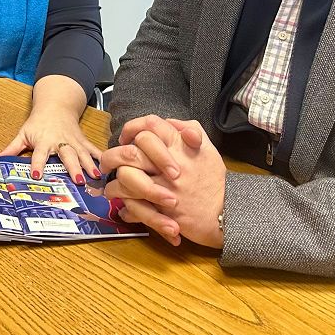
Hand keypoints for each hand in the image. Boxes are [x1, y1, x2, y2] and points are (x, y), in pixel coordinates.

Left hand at [0, 74, 100, 182]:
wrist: (56, 105)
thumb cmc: (38, 122)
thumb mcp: (23, 133)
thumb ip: (11, 148)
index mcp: (44, 141)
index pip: (39, 154)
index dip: (37, 164)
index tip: (37, 175)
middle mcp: (60, 141)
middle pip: (67, 155)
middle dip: (73, 167)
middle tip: (78, 180)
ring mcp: (74, 141)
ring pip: (83, 154)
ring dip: (90, 165)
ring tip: (96, 177)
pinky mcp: (83, 141)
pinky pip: (93, 150)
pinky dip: (101, 158)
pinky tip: (108, 167)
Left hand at [101, 115, 225, 247]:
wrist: (224, 213)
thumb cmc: (214, 180)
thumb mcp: (206, 148)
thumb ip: (188, 130)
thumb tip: (168, 121)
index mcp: (180, 145)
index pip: (150, 125)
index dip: (132, 128)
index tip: (126, 138)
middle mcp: (169, 164)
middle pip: (130, 152)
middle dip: (112, 156)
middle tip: (109, 163)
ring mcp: (163, 187)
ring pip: (126, 178)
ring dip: (114, 184)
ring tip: (112, 187)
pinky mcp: (160, 209)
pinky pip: (132, 204)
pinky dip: (125, 206)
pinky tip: (123, 206)